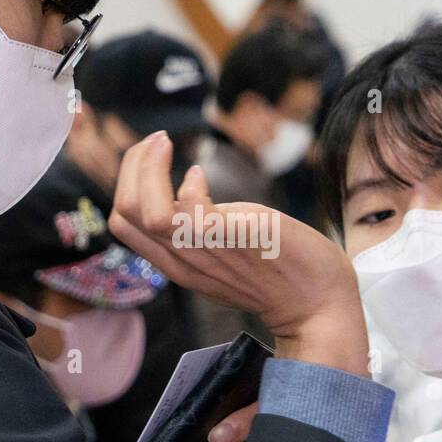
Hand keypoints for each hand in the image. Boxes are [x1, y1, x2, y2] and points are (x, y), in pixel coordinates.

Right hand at [108, 132, 367, 374]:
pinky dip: (188, 185)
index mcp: (177, 261)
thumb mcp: (222, 247)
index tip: (151, 153)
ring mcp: (205, 253)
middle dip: (132, 166)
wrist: (318, 301)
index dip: (128, 180)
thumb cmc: (276, 267)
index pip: (123, 222)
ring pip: (146, 212)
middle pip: (124, 214)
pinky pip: (189, 213)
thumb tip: (185, 187)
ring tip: (166, 143)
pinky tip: (201, 173)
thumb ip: (197, 226)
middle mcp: (183, 261)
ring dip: (149, 167)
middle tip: (157, 141)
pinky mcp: (232, 240)